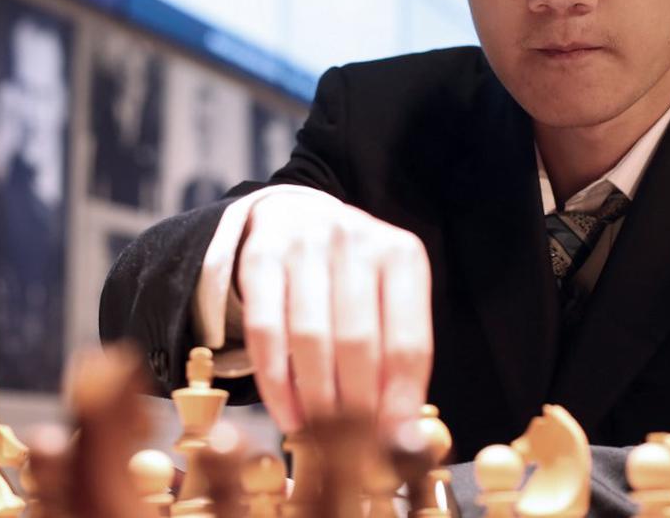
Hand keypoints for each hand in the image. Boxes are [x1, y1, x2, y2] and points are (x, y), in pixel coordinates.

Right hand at [237, 190, 432, 434]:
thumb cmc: (352, 278)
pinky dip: (276, 383)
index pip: (408, 342)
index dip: (399, 402)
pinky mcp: (260, 256)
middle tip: (351, 451)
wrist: (296, 218)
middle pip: (358, 342)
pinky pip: (265, 331)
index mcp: (402, 256)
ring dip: (315, 399)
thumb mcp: (388, 302)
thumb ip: (398, 361)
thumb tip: (403, 438)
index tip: (391, 446)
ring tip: (320, 438)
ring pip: (310, 338)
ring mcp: (304, 244)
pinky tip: (288, 415)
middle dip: (355, 407)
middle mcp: (355, 241)